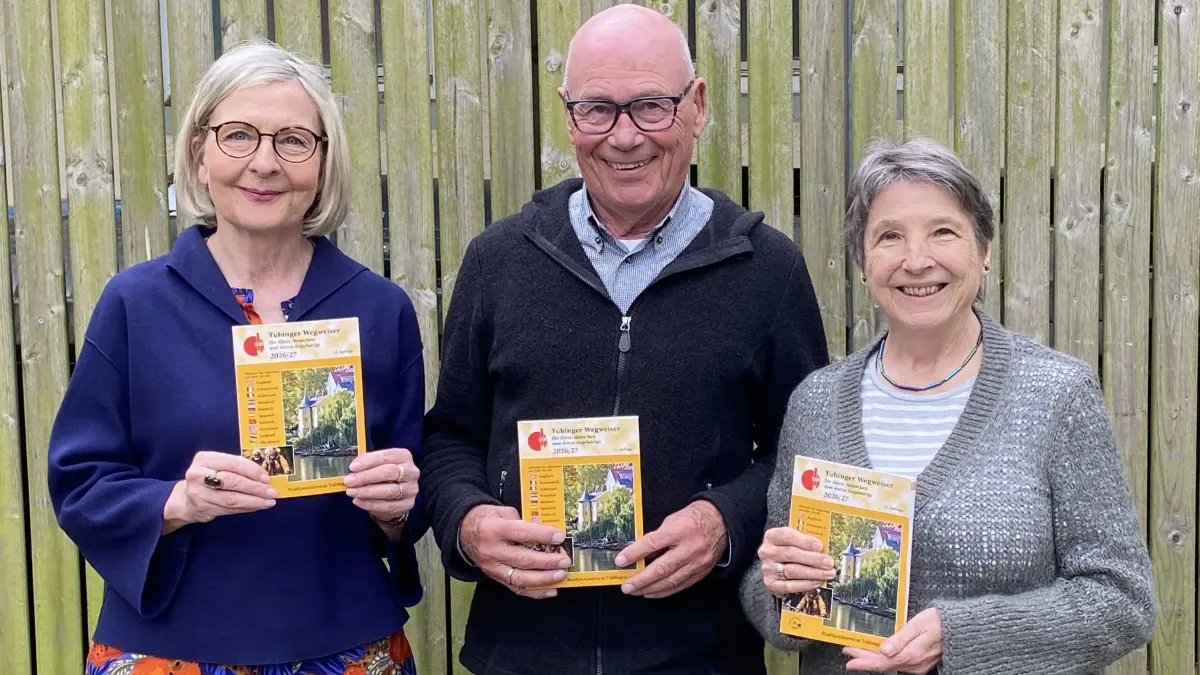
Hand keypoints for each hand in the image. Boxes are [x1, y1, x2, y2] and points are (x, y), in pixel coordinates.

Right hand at [163, 451, 277, 533]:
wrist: (186, 499)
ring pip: (231, 498)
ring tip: (269, 501)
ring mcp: (198, 493)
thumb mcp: (218, 466)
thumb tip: (264, 476)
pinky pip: (229, 509)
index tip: (267, 477)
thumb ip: (237, 468)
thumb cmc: (208, 478)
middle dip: (255, 487)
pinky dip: (246, 508)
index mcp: (204, 458)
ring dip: (254, 501)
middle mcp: (198, 474)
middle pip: (232, 481)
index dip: (252, 471)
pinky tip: (257, 506)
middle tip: (271, 492)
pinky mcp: (203, 508)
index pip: (233, 463)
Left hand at [344, 448, 418, 525]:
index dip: (368, 461)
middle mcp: (411, 471)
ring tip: (351, 492)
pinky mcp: (408, 504)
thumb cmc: (383, 476)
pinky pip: (389, 506)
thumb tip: (352, 469)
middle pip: (389, 472)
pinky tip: (358, 501)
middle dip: (366, 477)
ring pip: (390, 491)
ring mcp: (411, 489)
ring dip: (367, 492)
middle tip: (350, 481)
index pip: (386, 456)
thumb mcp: (376, 465)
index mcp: (403, 456)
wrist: (394, 496)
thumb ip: (367, 464)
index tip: (352, 467)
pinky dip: (371, 504)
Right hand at [459, 504, 572, 598]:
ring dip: (543, 579)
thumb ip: (524, 522)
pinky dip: (535, 591)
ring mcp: (493, 567)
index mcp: (494, 529)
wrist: (464, 531)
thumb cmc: (487, 519)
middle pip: (523, 559)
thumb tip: (546, 533)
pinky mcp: (495, 577)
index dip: (542, 535)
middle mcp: (492, 551)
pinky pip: (516, 588)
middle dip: (547, 562)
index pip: (522, 533)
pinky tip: (550, 589)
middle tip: (564, 561)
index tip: (559, 537)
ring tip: (560, 575)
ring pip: (520, 578)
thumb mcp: (503, 512)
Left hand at [616, 500, 726, 598]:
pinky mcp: (701, 572)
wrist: (720, 522)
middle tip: (627, 586)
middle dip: (641, 579)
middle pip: (662, 568)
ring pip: (671, 580)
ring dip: (650, 588)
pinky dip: (664, 591)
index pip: (653, 543)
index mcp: (680, 530)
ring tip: (635, 591)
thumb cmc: (693, 519)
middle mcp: (690, 547)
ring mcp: (697, 562)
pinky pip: (680, 585)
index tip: (620, 561)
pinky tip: (652, 592)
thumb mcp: (672, 520)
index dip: (634, 554)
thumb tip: (638, 553)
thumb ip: (656, 537)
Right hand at [756, 526, 836, 597]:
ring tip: (828, 573)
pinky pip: (789, 586)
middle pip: (791, 554)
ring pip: (792, 571)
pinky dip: (805, 585)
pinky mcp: (771, 584)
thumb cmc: (790, 550)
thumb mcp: (795, 540)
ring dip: (813, 573)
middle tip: (829, 563)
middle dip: (813, 559)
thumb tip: (825, 548)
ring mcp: (768, 569)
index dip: (804, 541)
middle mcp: (767, 552)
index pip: (787, 536)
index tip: (820, 546)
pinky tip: (817, 582)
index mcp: (772, 536)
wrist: (776, 566)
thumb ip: (806, 541)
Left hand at [843, 607, 942, 673]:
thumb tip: (883, 650)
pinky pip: (899, 663)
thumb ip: (900, 638)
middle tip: (849, 652)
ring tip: (859, 651)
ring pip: (890, 665)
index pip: (881, 662)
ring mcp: (918, 664)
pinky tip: (879, 653)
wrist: (962, 628)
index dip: (863, 662)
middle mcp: (914, 663)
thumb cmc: (940, 622)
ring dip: (873, 659)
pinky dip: (885, 659)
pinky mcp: (921, 662)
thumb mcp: (919, 625)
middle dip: (864, 659)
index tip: (849, 659)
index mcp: (911, 655)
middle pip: (883, 664)